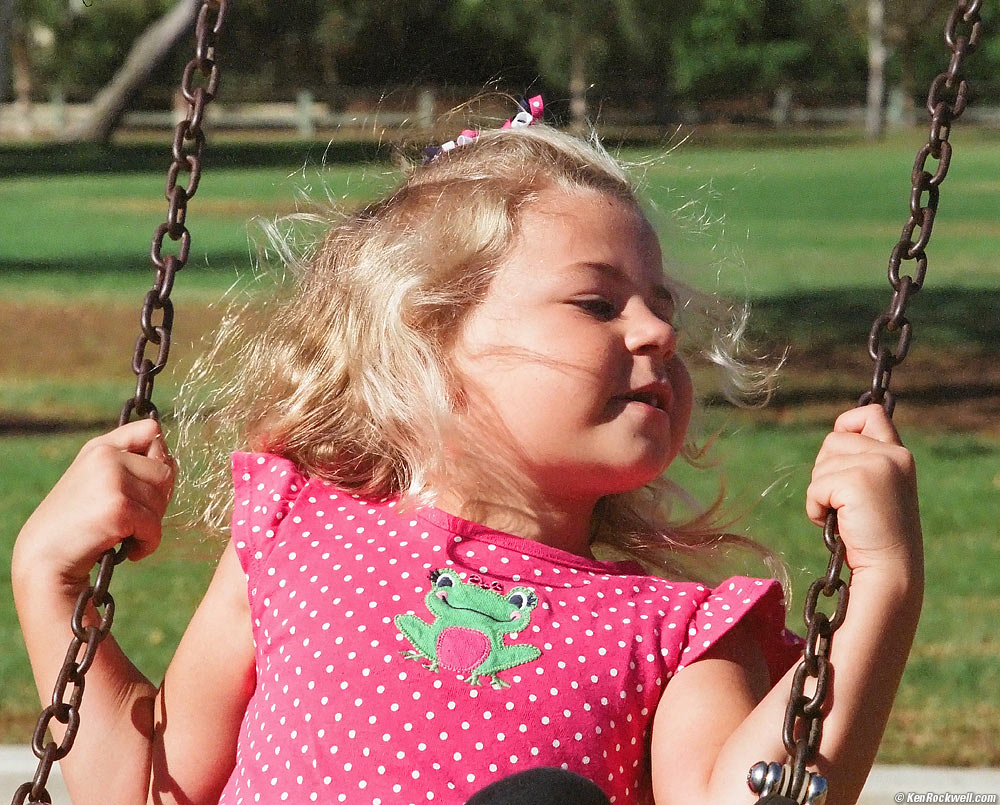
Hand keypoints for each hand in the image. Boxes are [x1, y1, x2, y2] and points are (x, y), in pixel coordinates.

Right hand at [14, 419, 176, 587]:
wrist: (44, 559)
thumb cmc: (77, 524)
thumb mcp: (96, 481)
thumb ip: (128, 464)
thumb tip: (170, 460)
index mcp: (101, 447)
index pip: (152, 431)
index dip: (160, 457)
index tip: (145, 482)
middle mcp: (106, 457)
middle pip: (165, 471)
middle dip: (157, 499)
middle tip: (133, 518)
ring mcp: (112, 480)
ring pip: (162, 500)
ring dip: (150, 525)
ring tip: (124, 534)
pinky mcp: (119, 508)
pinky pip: (154, 527)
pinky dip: (147, 544)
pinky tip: (128, 550)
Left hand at [806, 404, 921, 573]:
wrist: (889, 570)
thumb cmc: (875, 536)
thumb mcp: (876, 489)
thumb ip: (863, 463)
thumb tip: (835, 437)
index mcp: (899, 455)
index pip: (871, 414)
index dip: (847, 425)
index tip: (838, 455)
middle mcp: (893, 454)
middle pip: (833, 440)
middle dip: (826, 470)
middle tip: (845, 502)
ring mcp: (877, 465)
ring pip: (821, 464)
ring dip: (821, 493)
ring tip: (845, 516)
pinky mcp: (857, 481)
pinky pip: (815, 486)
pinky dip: (816, 508)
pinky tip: (838, 525)